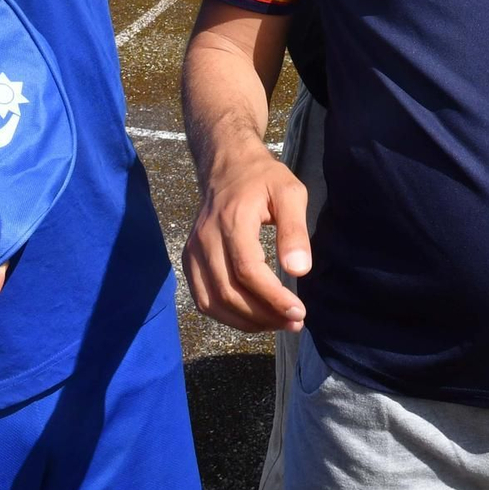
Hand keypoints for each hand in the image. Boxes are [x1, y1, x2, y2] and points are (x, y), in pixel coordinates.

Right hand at [184, 144, 310, 333]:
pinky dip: (227, 315)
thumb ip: (295, 230)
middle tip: (295, 322)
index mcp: (232, 220)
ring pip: (213, 302)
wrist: (228, 166)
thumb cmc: (263, 179)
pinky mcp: (189, 260)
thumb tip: (299, 271)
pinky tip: (253, 317)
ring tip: (277, 323)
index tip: (298, 312)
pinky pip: (203, 299)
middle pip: (229, 292)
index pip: (247, 271)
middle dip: (264, 315)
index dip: (272, 298)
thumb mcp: (290, 193)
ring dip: (246, 322)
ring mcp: (193, 251)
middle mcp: (206, 239)